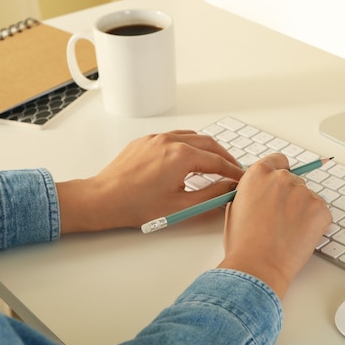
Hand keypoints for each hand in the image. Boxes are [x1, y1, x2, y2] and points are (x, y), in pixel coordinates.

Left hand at [57, 131, 244, 232]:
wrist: (102, 199)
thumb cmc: (135, 205)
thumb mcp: (181, 207)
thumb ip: (211, 196)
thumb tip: (229, 189)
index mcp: (181, 156)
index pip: (218, 162)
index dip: (233, 172)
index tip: (241, 179)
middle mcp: (170, 141)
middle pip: (209, 144)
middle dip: (224, 157)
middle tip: (233, 170)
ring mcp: (156, 138)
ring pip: (192, 137)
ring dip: (207, 148)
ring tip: (215, 162)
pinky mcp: (145, 141)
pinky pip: (174, 137)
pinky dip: (188, 145)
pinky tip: (189, 158)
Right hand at [218, 153, 330, 298]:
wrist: (258, 266)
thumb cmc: (243, 243)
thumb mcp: (236, 207)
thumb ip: (251, 191)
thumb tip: (261, 191)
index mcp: (259, 174)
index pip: (278, 160)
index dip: (279, 172)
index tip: (281, 184)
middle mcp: (283, 178)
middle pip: (294, 180)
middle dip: (290, 196)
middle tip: (281, 218)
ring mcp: (304, 192)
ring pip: (307, 197)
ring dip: (302, 209)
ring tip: (288, 232)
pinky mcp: (320, 209)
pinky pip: (320, 211)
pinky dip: (314, 222)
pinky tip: (299, 236)